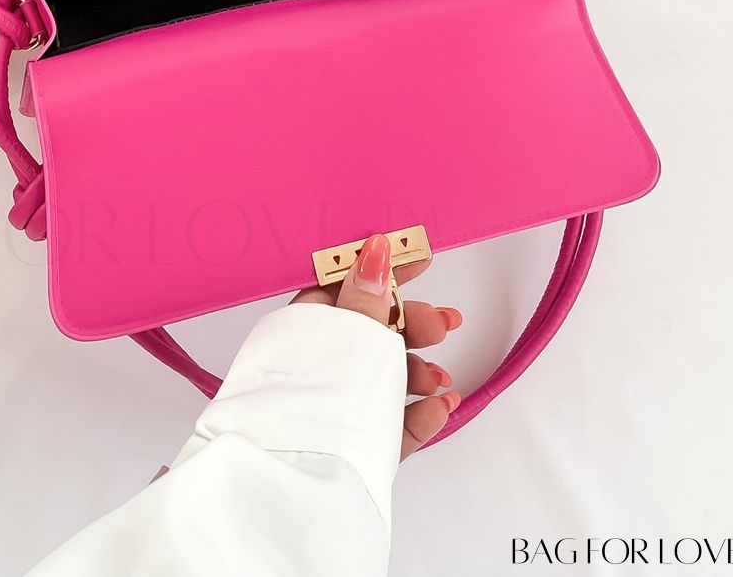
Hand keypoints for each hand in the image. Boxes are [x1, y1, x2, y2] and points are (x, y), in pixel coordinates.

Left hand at [291, 232, 461, 458]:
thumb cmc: (311, 398)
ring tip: (440, 381)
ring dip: (418, 373)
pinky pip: (388, 426)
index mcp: (304, 329)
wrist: (288, 483)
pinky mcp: (350, 448)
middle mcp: (316, 366)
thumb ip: (365, 298)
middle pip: (372, 334)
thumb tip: (376, 249)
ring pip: (383, 381)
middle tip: (444, 324)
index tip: (423, 257)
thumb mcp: (346, 336)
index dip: (385, 271)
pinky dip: (417, 416)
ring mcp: (333, 408)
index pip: (346, 286)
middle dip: (412, 327)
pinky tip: (440, 409)